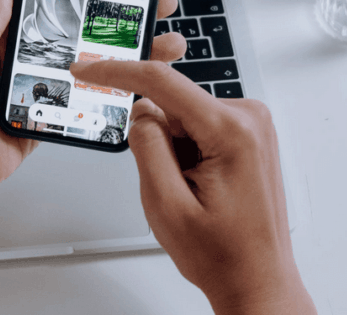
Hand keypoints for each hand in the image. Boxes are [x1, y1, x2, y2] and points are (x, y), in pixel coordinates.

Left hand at [0, 0, 186, 213]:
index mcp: (10, 39)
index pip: (59, 7)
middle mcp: (29, 62)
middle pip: (87, 37)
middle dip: (125, 22)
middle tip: (159, 7)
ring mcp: (42, 93)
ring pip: (95, 71)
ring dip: (130, 60)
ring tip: (163, 48)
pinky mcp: (48, 122)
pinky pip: (86, 108)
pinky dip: (113, 100)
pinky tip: (139, 89)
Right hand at [69, 61, 315, 314]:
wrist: (257, 279)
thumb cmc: (224, 254)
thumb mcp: (166, 206)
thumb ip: (147, 148)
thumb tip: (141, 111)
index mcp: (232, 131)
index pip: (163, 82)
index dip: (118, 72)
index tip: (88, 68)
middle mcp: (250, 118)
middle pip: (175, 105)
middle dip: (161, 141)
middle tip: (174, 187)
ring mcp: (253, 125)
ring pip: (186, 118)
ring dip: (177, 151)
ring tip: (194, 192)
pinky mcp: (250, 134)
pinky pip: (202, 128)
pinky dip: (191, 152)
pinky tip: (203, 185)